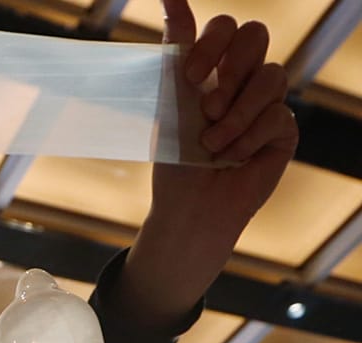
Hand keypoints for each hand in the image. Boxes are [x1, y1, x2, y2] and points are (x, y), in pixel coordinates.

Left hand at [149, 0, 297, 239]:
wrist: (188, 203)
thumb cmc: (176, 152)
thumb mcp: (170, 96)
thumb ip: (176, 45)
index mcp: (215, 66)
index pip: (227, 26)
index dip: (212, 43)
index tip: (188, 77)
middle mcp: (245, 78)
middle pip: (257, 35)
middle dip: (231, 67)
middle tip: (206, 105)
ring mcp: (269, 102)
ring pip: (271, 76)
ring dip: (234, 114)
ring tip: (211, 143)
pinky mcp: (285, 130)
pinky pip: (277, 116)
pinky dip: (246, 139)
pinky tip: (230, 158)